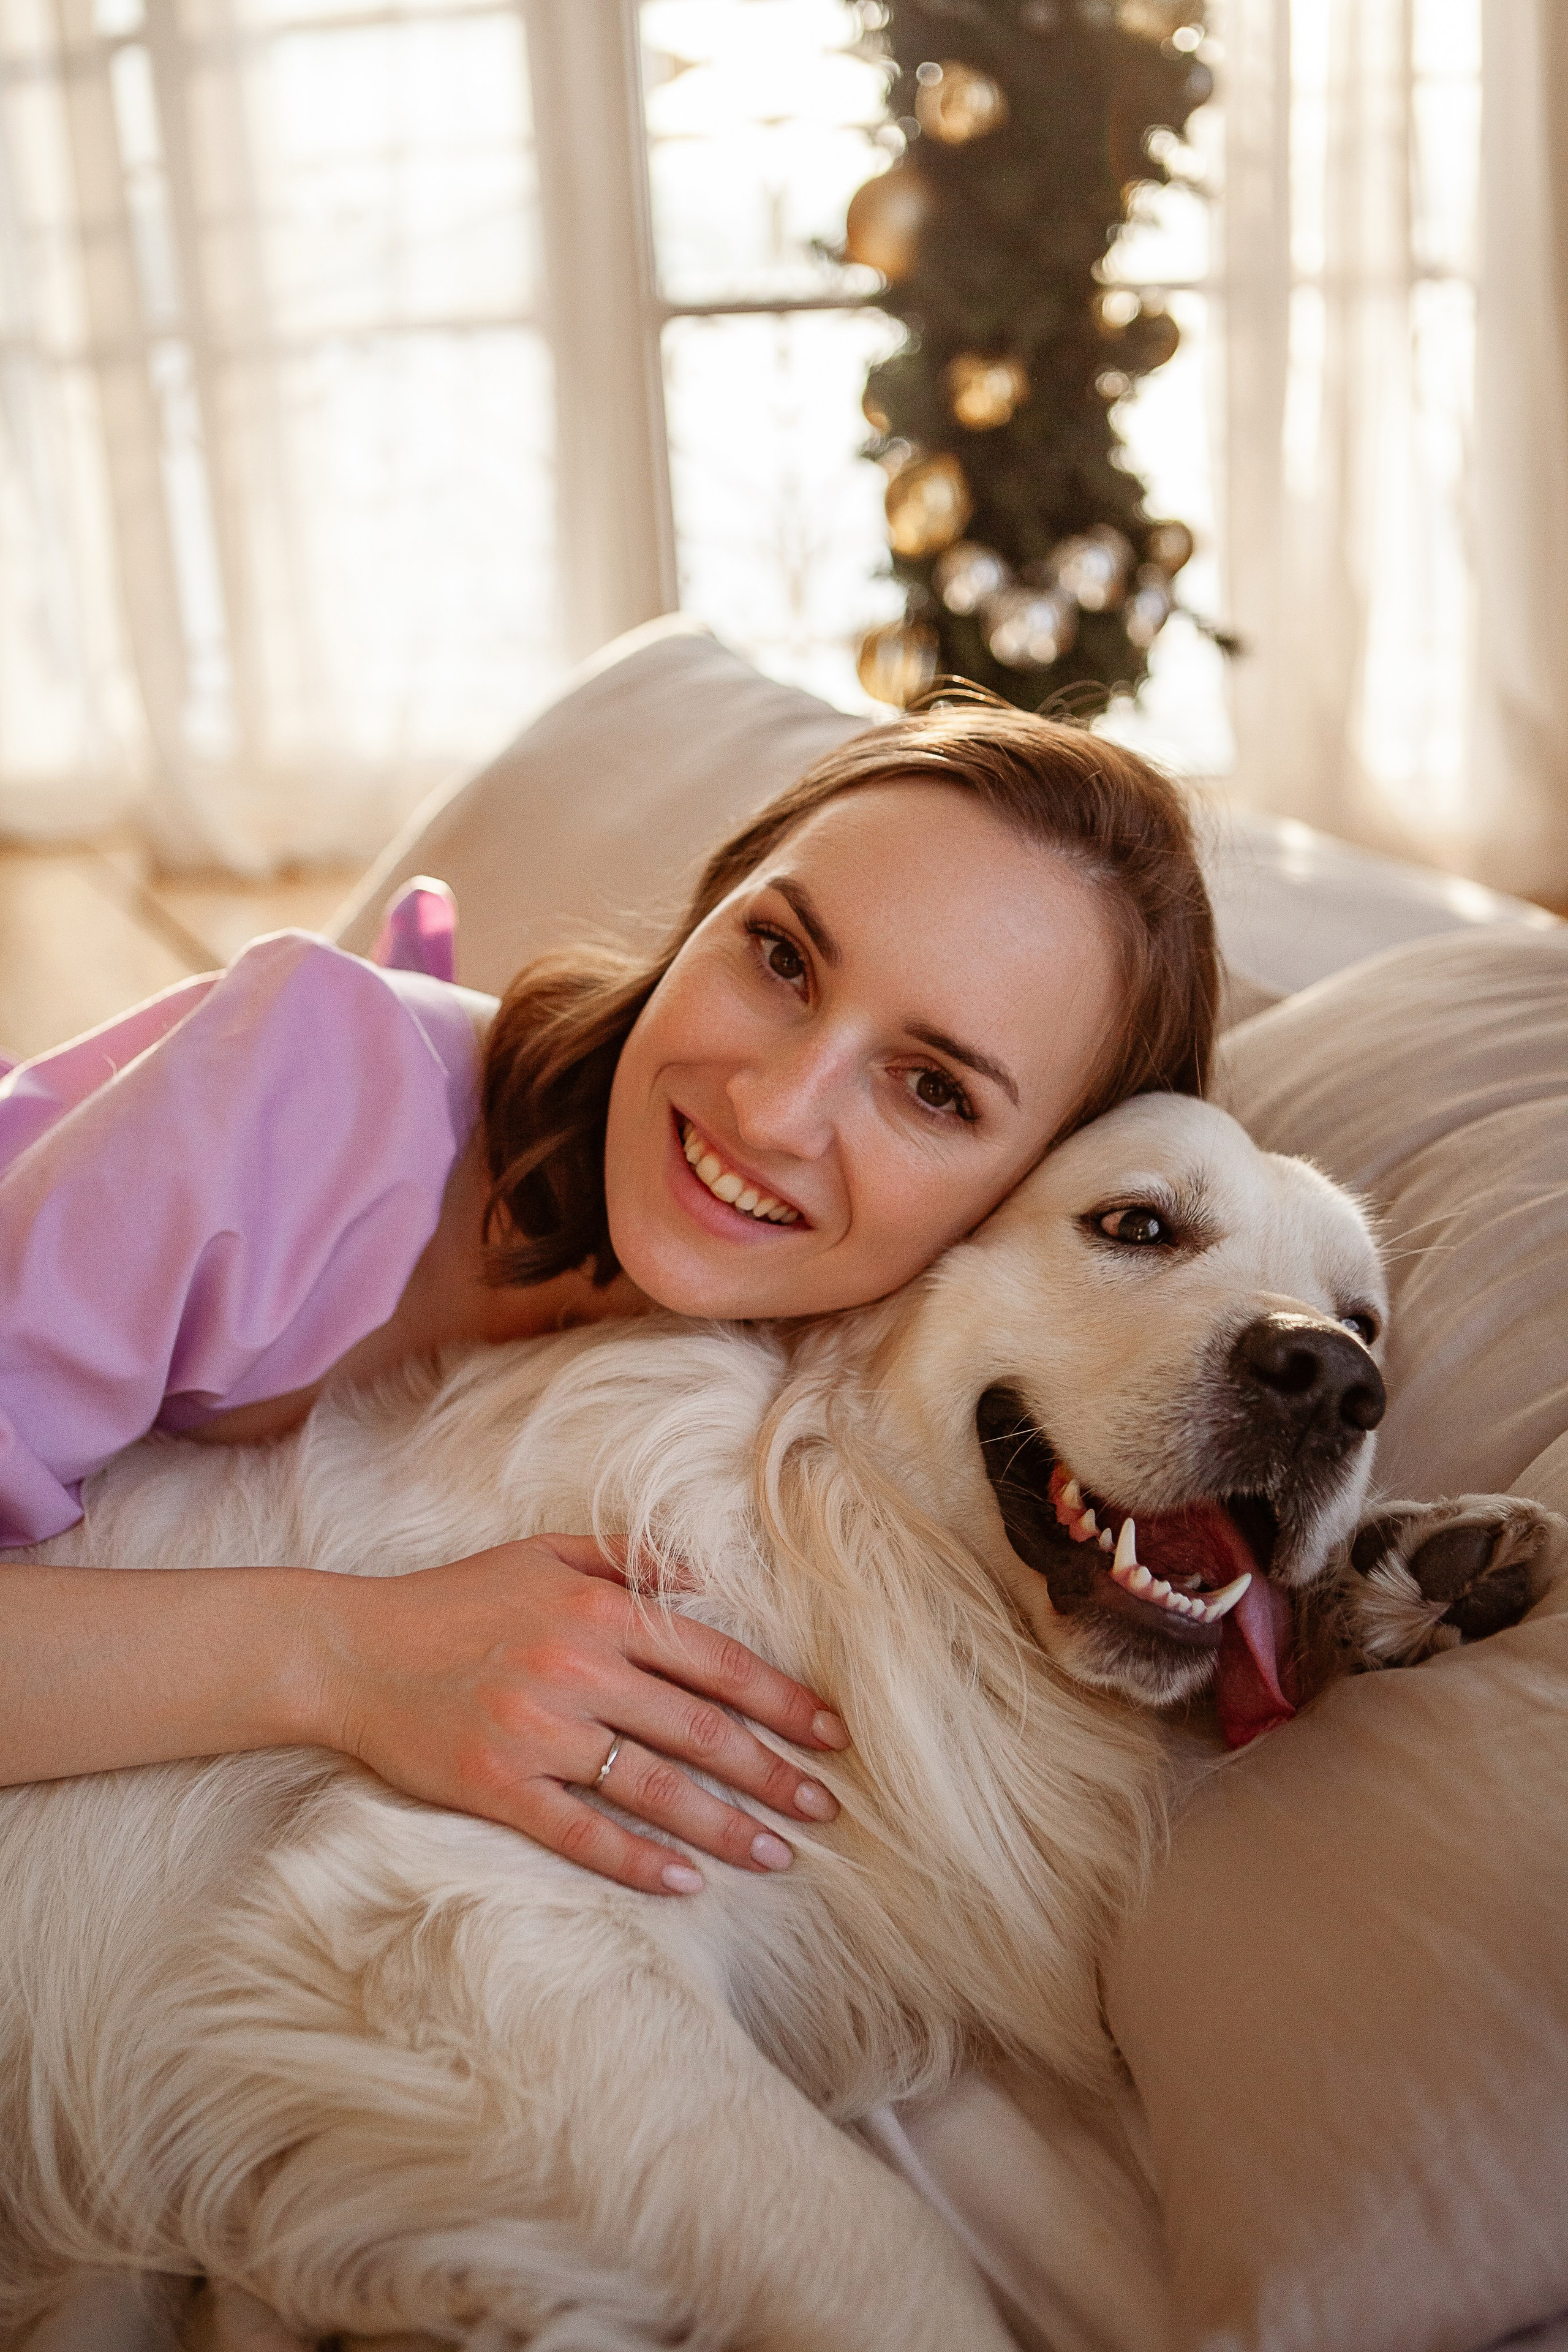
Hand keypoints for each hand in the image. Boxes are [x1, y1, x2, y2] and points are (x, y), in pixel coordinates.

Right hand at [315, 1536, 848, 1894]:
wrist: (350, 1649)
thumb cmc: (455, 1601)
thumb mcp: (544, 1553)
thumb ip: (628, 1558)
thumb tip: (705, 1578)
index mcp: (598, 1610)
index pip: (714, 1661)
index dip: (781, 1700)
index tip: (831, 1734)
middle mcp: (577, 1669)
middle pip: (699, 1731)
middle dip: (774, 1773)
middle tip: (827, 1809)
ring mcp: (537, 1731)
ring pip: (653, 1787)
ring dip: (725, 1827)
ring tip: (778, 1856)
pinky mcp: (496, 1786)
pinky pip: (581, 1831)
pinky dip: (636, 1860)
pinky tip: (684, 1883)